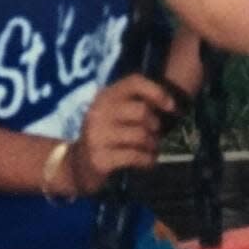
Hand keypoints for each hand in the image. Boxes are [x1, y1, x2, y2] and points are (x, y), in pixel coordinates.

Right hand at [67, 74, 176, 195]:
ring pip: (141, 135)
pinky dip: (148, 159)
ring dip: (153, 145)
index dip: (157, 92)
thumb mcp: (115, 114)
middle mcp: (98, 112)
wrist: (77, 166)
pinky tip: (147, 161)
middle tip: (155, 135)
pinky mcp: (100, 158)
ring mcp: (97, 135)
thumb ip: (136, 104)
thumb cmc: (106, 136)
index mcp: (104, 96)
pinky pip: (136, 156)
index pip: (134, 82)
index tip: (172, 107)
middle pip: (142, 110)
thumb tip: (171, 104)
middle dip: (155, 125)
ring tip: (151, 149)